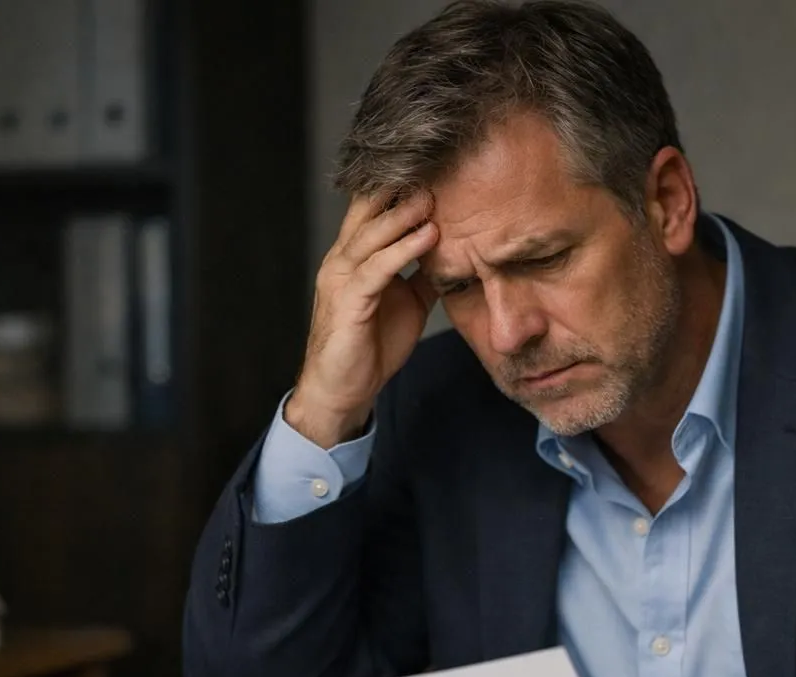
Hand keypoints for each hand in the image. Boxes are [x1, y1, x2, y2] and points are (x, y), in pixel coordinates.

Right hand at [287, 191, 440, 447]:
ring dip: (403, 214)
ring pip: (372, 235)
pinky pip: (377, 269)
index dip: (397, 188)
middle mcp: (343, 261)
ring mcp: (342, 279)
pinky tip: (429, 236)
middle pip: (367, 211)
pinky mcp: (348, 302)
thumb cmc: (372, 346)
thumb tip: (454, 253)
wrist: (344, 390)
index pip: (373, 210)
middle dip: (398, 188)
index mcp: (355, 258)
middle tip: (431, 167)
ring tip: (433, 196)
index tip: (431, 167)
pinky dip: (404, 250)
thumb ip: (422, 275)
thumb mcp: (407, 302)